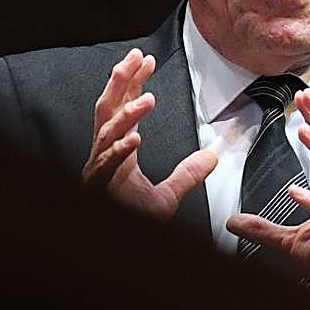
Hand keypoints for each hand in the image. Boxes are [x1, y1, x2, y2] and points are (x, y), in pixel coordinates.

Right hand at [82, 48, 216, 218]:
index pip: (123, 109)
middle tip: (135, 58)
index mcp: (117, 153)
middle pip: (107, 109)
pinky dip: (119, 151)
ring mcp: (98, 172)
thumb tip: (211, 158)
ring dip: (127, 115)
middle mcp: (103, 157)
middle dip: (120, 81)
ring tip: (148, 100)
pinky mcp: (97, 190)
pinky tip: (134, 139)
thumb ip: (187, 176)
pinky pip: (106, 167)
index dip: (133, 82)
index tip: (147, 60)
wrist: (116, 252)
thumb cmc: (129, 223)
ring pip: (106, 134)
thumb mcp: (166, 199)